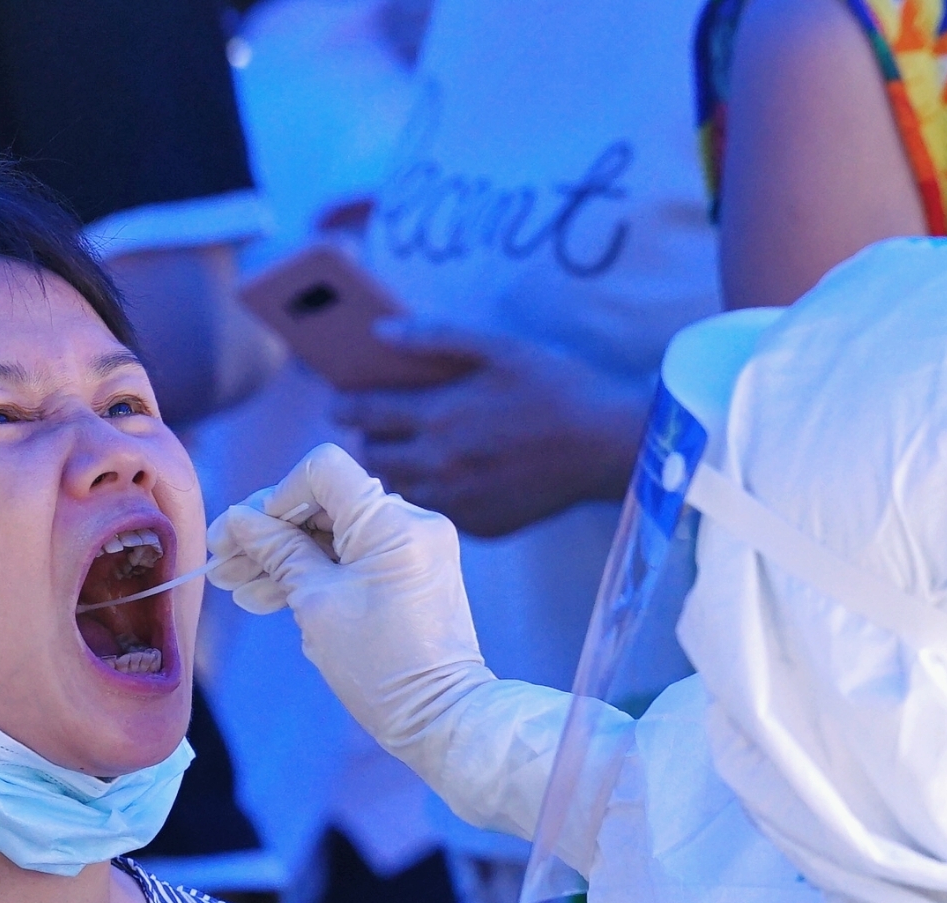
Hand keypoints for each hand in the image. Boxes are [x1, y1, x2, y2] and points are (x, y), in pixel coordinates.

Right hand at [210, 443, 488, 727]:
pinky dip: (317, 574)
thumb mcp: (315, 605)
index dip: (278, 496)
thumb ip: (277, 552)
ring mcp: (416, 548)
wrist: (442, 718)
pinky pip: (357, 559)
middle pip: (325, 505)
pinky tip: (270, 597)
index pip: (322, 471)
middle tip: (223, 564)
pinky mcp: (413, 573)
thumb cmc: (381, 668)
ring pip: (335, 536)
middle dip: (270, 534)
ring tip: (238, 590)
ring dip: (285, 559)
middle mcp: (411, 523)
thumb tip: (240, 519)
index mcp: (391, 523)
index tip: (250, 534)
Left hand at [332, 325, 648, 538]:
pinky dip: (432, 495)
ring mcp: (459, 500)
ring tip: (407, 454)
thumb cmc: (558, 388)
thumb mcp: (500, 347)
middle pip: (374, 457)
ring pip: (398, 491)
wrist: (608, 447)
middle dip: (369, 439)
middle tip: (375, 428)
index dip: (344, 405)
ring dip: (395, 471)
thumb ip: (436, 336)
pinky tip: (449, 478)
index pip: (365, 412)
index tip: (337, 402)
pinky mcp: (481, 526)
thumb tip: (379, 332)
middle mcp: (441, 463)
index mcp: (439, 414)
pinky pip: (435, 513)